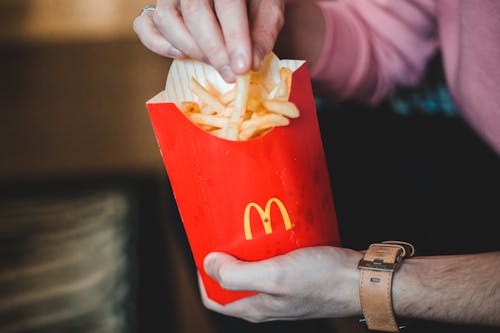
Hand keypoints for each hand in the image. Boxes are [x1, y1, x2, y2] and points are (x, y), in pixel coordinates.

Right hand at [133, 0, 284, 81]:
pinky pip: (144, 25)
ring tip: (213, 63)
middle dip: (214, 51)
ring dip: (191, 49)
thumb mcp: (268, 7)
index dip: (234, 38)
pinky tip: (181, 55)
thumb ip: (263, 32)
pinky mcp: (156, 7)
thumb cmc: (252, 0)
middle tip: (231, 75)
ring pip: (166, 19)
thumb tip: (251, 63)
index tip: (243, 68)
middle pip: (195, 14)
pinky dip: (158, 44)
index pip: (227, 3)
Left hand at [200, 246, 362, 321]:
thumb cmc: (323, 280)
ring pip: (252, 272)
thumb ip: (238, 275)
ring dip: (245, 253)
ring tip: (246, 229)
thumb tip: (209, 264)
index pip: (214, 298)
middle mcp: (266, 302)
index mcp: (255, 307)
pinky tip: (272, 233)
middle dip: (224, 260)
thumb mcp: (276, 276)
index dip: (203, 276)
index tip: (204, 250)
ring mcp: (281, 291)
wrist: (363, 280)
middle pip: (232, 283)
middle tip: (225, 234)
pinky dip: (267, 249)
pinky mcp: (296, 278)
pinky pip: (272, 264)